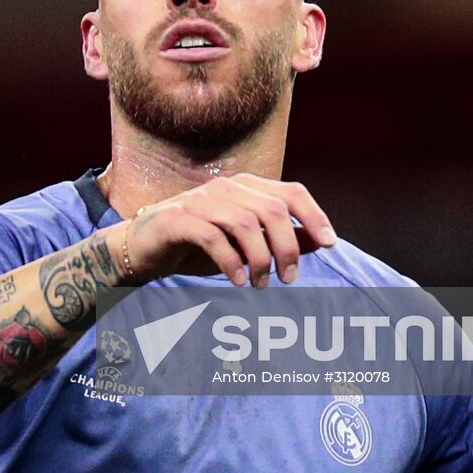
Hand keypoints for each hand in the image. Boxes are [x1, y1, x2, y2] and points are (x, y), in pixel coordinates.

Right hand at [118, 174, 336, 286]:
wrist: (141, 249)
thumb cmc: (197, 247)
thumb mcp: (245, 245)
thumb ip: (280, 238)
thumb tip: (321, 241)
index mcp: (244, 187)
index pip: (291, 192)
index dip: (315, 215)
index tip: (330, 243)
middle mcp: (225, 188)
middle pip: (273, 210)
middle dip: (288, 247)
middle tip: (289, 278)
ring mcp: (199, 200)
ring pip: (246, 223)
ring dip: (260, 259)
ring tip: (260, 285)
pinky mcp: (177, 219)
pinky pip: (213, 237)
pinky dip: (231, 262)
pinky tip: (237, 281)